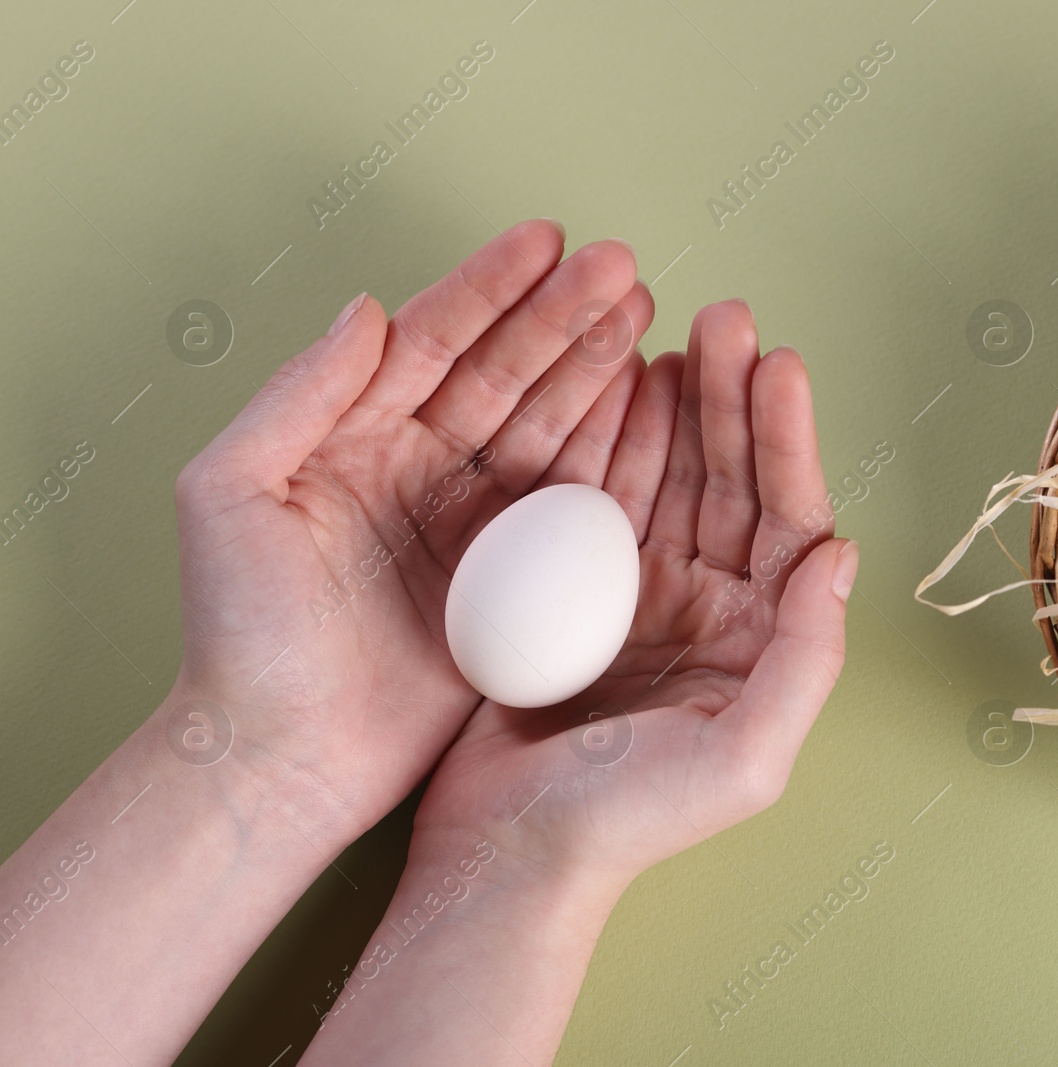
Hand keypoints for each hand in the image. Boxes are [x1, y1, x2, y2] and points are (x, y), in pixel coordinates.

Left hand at [171, 221, 652, 846]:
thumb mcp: (230, 497)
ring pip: (547, 421)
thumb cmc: (240, 635)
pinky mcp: (517, 582)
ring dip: (597, 366)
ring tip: (645, 314)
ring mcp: (474, 523)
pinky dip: (613, 449)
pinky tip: (648, 402)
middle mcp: (421, 468)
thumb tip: (365, 310)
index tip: (546, 241)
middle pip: (504, 371)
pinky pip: (574, 500)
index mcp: (354, 437)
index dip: (489, 288)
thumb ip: (299, 397)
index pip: (431, 342)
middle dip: (563, 314)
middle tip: (624, 267)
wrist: (284, 759)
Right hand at [409, 299, 856, 891]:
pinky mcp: (572, 586)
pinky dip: (604, 435)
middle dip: (730, 399)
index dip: (786, 442)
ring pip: (666, 474)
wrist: (504, 854)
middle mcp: (711, 607)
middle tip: (724, 316)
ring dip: (672, 402)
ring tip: (668, 328)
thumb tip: (843, 556)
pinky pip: (595, 492)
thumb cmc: (628, 823)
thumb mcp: (746, 760)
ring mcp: (641, 590)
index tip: (779, 365)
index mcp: (761, 642)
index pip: (787, 523)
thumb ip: (808, 660)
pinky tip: (610, 380)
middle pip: (730, 482)